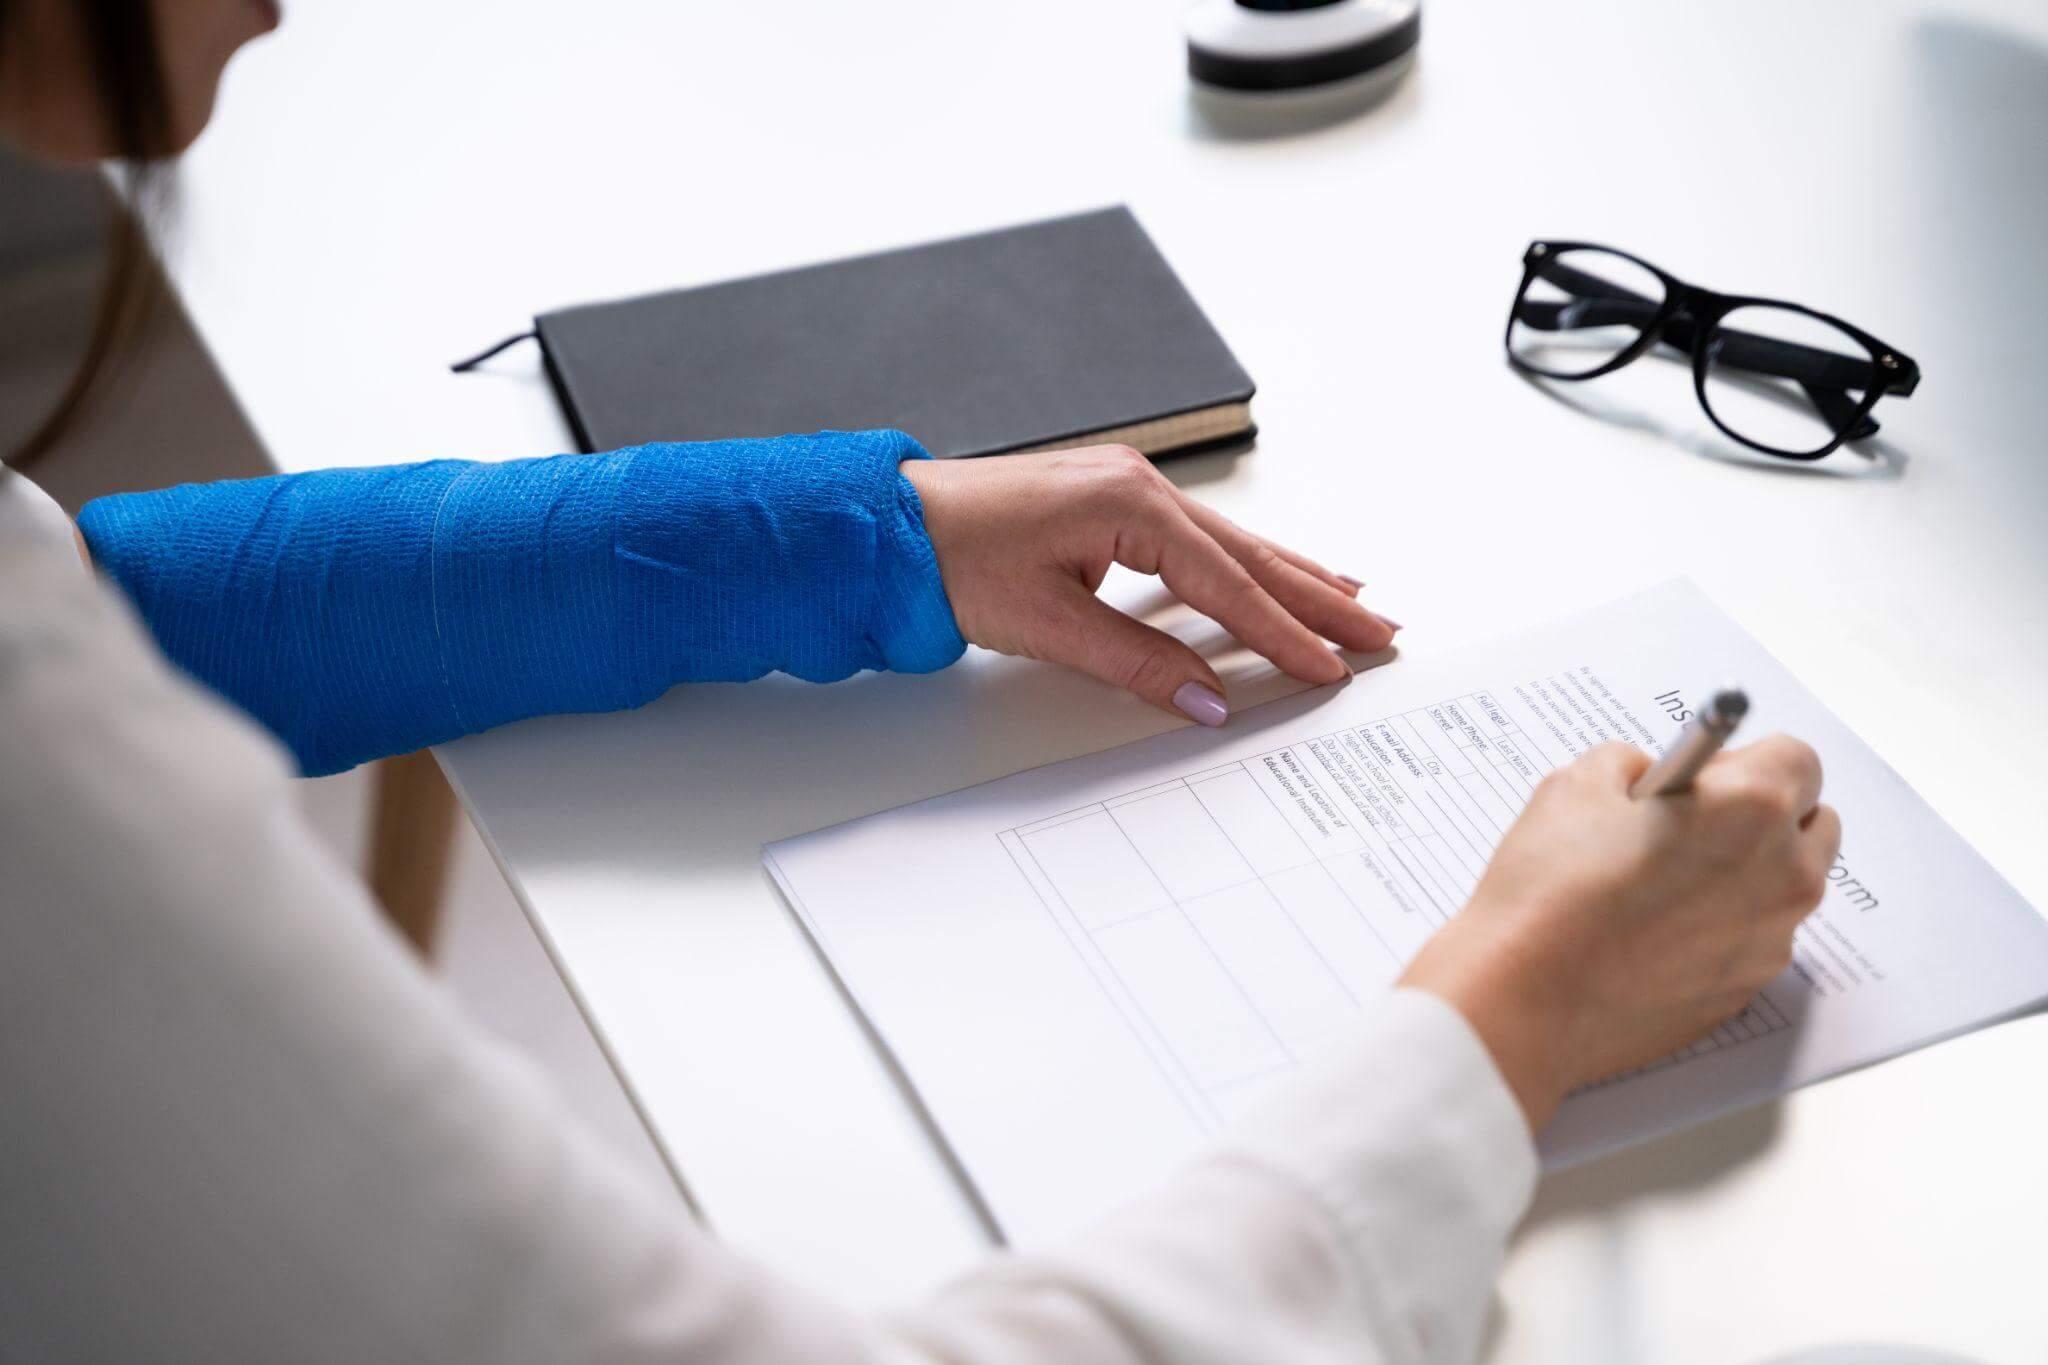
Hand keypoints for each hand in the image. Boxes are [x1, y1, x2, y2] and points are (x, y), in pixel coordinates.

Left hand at [902, 446, 1396, 723]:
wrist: (891, 524)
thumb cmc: (953, 559)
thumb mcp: (1047, 623)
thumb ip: (1136, 663)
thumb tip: (1208, 700)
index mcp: (1130, 505)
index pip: (1226, 582)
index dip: (1282, 632)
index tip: (1329, 667)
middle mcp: (1140, 486)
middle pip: (1249, 555)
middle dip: (1317, 599)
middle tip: (1380, 632)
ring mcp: (1129, 488)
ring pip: (1231, 543)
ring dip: (1293, 577)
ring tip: (1352, 603)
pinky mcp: (1113, 501)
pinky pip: (1199, 538)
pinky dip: (1244, 562)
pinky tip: (1271, 572)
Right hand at [1399, 738, 1840, 1131]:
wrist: (1523, 1001)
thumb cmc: (1549, 892)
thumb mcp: (1575, 786)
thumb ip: (1633, 764)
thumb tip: (1654, 782)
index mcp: (1751, 809)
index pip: (1797, 759)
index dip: (1742, 760)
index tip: (1701, 779)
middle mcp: (1782, 875)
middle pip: (1813, 824)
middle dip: (1765, 816)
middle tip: (1690, 826)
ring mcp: (1769, 942)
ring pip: (1784, 887)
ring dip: (1746, 874)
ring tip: (1661, 885)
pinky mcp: (1744, 991)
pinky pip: (1751, 941)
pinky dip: (1719, 929)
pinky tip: (1650, 934)